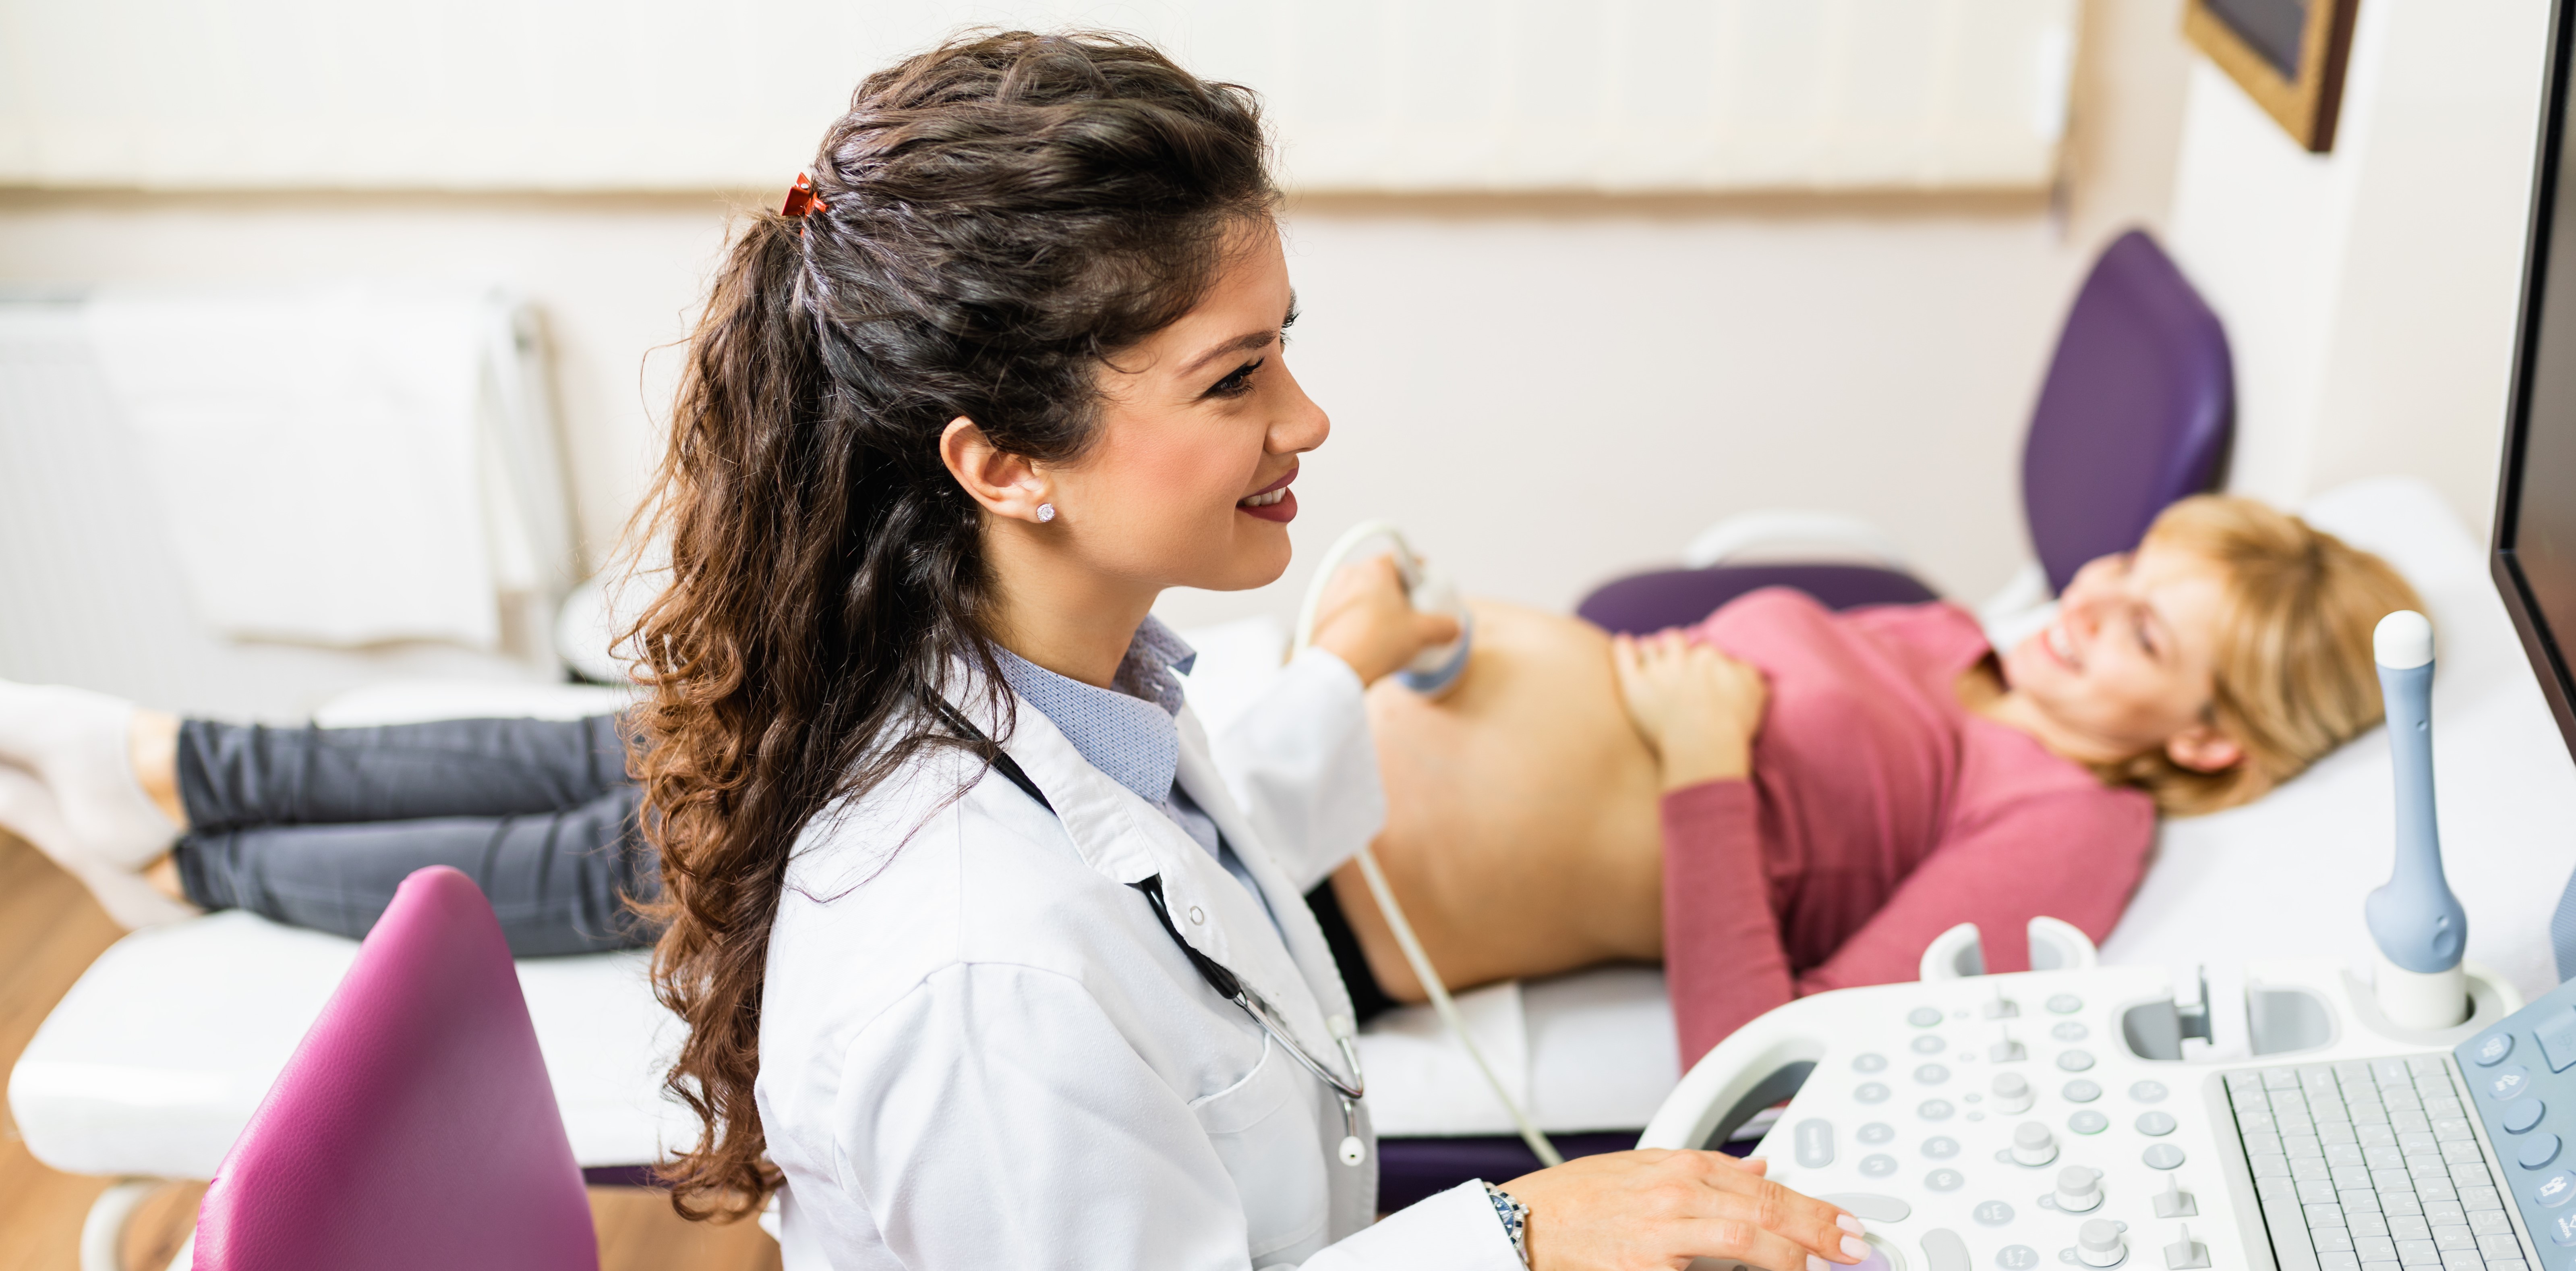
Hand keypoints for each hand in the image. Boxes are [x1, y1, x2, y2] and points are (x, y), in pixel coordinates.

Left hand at [1308, 555, 1463, 686]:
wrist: (1336, 671)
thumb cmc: (1377, 643)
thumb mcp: (1422, 633)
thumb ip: (1444, 626)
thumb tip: (1454, 628)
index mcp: (1375, 568)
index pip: (1404, 560)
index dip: (1420, 575)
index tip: (1427, 589)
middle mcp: (1349, 574)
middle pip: (1384, 578)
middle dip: (1399, 595)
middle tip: (1412, 616)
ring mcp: (1331, 593)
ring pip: (1364, 595)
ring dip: (1379, 609)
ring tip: (1390, 633)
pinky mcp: (1320, 613)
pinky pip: (1348, 610)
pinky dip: (1360, 620)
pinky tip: (1370, 641)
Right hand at [1503, 1149, 1867, 1270]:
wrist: (1524, 1226)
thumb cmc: (1578, 1199)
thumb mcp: (1643, 1168)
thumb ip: (1705, 1168)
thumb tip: (1758, 1170)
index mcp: (1678, 1169)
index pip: (1764, 1187)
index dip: (1812, 1208)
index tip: (1844, 1225)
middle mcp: (1674, 1197)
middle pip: (1763, 1212)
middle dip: (1816, 1231)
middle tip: (1852, 1247)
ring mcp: (1661, 1236)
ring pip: (1742, 1243)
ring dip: (1788, 1256)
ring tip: (1819, 1266)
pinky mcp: (1645, 1270)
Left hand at [1608, 630, 1767, 790]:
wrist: (1704, 745)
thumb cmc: (1732, 725)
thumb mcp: (1755, 693)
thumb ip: (1749, 673)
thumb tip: (1741, 665)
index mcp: (1710, 657)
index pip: (1703, 649)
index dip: (1701, 660)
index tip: (1700, 671)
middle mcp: (1681, 657)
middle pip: (1674, 640)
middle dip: (1674, 648)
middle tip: (1674, 662)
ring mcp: (1656, 669)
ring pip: (1649, 645)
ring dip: (1650, 650)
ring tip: (1649, 658)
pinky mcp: (1634, 683)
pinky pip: (1623, 653)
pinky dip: (1623, 646)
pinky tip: (1624, 642)